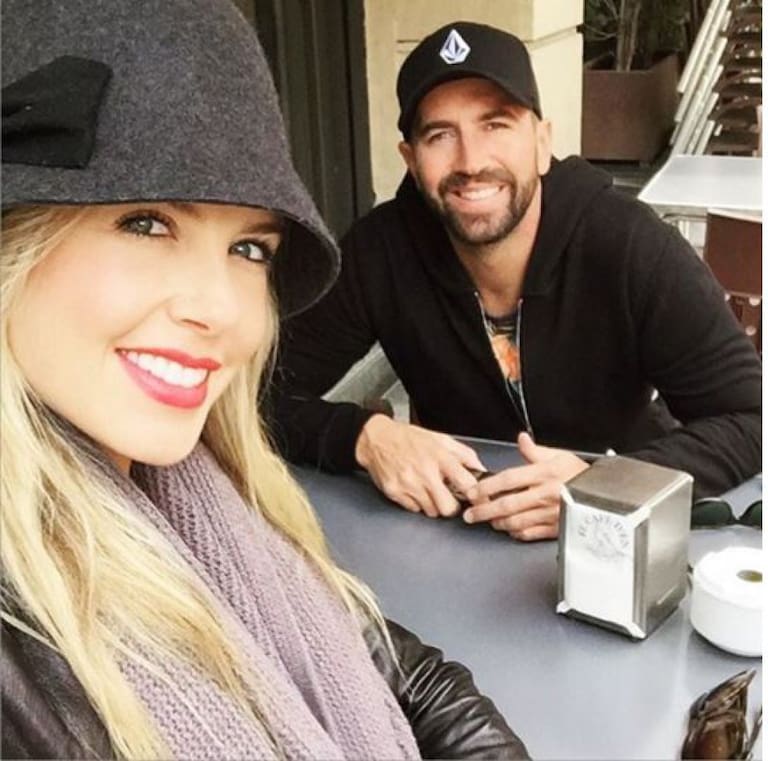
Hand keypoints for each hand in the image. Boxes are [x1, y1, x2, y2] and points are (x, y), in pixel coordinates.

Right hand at [355, 415, 485, 517]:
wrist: (376, 439)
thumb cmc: (408, 438)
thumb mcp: (440, 439)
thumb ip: (463, 454)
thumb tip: (480, 468)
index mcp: (440, 457)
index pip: (467, 484)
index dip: (475, 494)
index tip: (476, 497)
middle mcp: (425, 472)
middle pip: (448, 507)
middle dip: (452, 506)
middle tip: (449, 499)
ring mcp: (409, 484)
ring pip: (431, 511)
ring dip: (434, 505)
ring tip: (429, 490)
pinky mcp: (395, 492)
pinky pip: (414, 509)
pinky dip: (417, 503)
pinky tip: (415, 490)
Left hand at [462, 432, 588, 540]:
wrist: (607, 494)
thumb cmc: (581, 475)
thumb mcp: (559, 456)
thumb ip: (535, 451)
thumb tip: (521, 439)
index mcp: (544, 474)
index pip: (508, 480)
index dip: (487, 486)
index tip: (473, 492)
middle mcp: (546, 494)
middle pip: (507, 504)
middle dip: (484, 511)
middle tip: (470, 515)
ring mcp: (551, 514)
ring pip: (515, 522)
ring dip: (498, 523)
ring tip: (488, 520)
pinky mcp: (556, 528)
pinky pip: (530, 533)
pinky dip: (516, 533)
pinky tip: (509, 529)